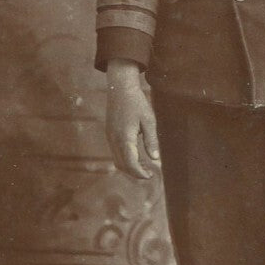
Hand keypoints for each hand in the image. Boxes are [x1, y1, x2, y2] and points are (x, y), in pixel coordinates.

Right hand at [105, 61, 159, 179]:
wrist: (120, 88)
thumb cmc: (137, 103)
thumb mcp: (149, 121)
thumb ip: (151, 141)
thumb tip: (155, 159)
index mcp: (125, 138)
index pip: (130, 164)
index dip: (140, 173)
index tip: (150, 176)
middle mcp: (114, 140)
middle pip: (122, 165)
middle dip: (135, 173)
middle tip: (149, 173)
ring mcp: (110, 137)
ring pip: (117, 160)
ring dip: (129, 167)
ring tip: (144, 166)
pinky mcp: (109, 134)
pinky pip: (115, 153)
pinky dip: (125, 159)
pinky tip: (136, 155)